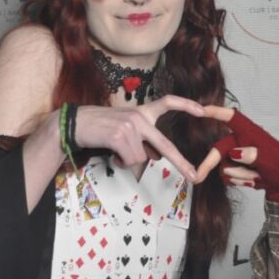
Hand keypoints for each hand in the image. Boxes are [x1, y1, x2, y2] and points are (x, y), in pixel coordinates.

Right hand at [73, 95, 204, 181]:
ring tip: (115, 150)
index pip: (167, 102)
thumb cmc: (100, 127)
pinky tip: (111, 152)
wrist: (75, 124)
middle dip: (181, 162)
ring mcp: (130, 126)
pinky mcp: (120, 135)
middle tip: (194, 176)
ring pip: (141, 158)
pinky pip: (129, 160)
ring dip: (128, 160)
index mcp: (142, 112)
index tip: (203, 111)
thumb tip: (156, 157)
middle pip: (165, 145)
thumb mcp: (124, 129)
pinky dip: (120, 162)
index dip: (186, 105)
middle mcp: (139, 117)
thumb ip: (142, 139)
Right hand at [196, 106, 278, 205]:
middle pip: (220, 148)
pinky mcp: (238, 167)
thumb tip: (234, 153)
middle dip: (209, 163)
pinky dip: (237, 181)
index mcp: (251, 133)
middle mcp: (242, 141)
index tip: (200, 109)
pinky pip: (228, 175)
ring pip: (224, 165)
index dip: (215, 112)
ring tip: (257, 178)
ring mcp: (239, 155)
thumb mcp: (271, 161)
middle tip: (198, 178)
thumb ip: (253, 155)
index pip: (231, 118)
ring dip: (237, 176)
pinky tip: (253, 181)